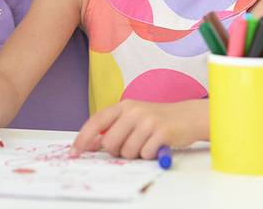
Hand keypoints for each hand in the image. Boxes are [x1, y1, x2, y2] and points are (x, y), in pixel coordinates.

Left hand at [70, 99, 207, 159]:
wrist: (188, 116)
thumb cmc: (156, 120)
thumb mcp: (132, 118)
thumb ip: (112, 129)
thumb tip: (90, 145)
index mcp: (123, 106)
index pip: (96, 121)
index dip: (83, 138)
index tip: (74, 152)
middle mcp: (134, 111)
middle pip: (111, 143)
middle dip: (117, 152)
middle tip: (129, 147)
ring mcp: (148, 120)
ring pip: (128, 151)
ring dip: (136, 154)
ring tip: (146, 144)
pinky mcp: (162, 132)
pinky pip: (146, 154)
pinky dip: (149, 155)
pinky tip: (156, 146)